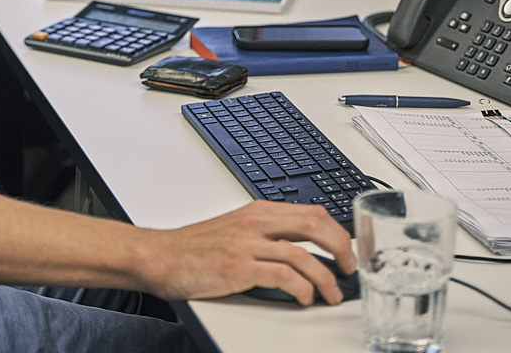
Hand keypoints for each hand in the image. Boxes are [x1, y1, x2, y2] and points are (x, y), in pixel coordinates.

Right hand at [139, 200, 354, 303]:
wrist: (159, 256)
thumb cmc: (193, 247)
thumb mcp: (234, 229)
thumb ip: (265, 233)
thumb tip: (299, 248)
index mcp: (257, 211)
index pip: (311, 212)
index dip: (337, 231)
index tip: (347, 250)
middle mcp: (255, 223)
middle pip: (315, 225)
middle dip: (341, 248)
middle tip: (350, 269)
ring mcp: (247, 244)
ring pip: (303, 255)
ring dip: (326, 278)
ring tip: (332, 294)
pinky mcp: (238, 267)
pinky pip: (283, 277)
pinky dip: (302, 289)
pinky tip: (305, 298)